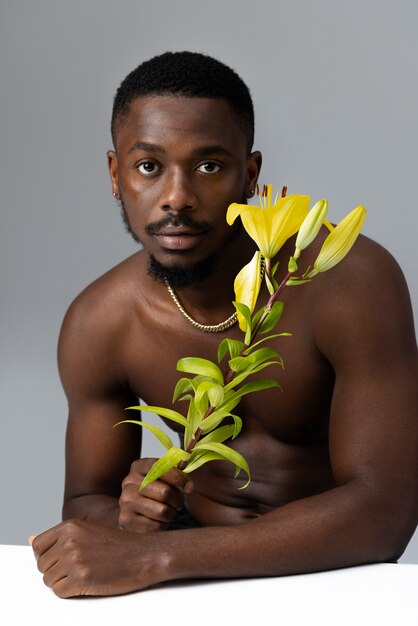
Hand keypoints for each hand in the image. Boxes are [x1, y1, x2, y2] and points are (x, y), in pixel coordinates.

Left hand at [32, 518, 164, 596]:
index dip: (48, 556)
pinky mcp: (81, 578)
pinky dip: (70, 592)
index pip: (38, 545)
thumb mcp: (87, 532)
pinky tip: (88, 582)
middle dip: (56, 570)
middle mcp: (69, 540)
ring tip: (85, 574)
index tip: (63, 559)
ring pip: (48, 580)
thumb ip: (58, 537)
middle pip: (42, 564)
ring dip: (63, 582)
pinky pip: (59, 592)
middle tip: (79, 567)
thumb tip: (29, 538)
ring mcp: (75, 559)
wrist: (144, 555)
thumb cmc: (118, 545)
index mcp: (70, 526)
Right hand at [118, 457, 192, 532]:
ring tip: (168, 511)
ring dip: (171, 514)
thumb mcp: (161, 477)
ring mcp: (126, 502)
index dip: (178, 477)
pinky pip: (156, 526)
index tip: (189, 486)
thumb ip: (175, 473)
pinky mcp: (127, 521)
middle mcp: (129, 482)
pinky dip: (162, 525)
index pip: (160, 467)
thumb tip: (189, 485)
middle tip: (178, 502)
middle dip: (177, 499)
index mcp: (138, 467)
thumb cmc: (153, 491)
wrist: (132, 512)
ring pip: (162, 511)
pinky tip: (158, 521)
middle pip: (165, 492)